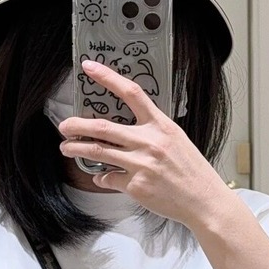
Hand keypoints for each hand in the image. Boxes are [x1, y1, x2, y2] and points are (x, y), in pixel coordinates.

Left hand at [58, 60, 233, 231]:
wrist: (204, 200)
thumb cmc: (191, 170)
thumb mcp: (176, 140)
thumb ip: (151, 132)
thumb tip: (123, 133)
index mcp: (160, 125)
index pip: (131, 93)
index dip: (107, 77)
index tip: (89, 67)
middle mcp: (149, 141)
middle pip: (103, 127)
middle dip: (77, 125)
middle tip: (64, 125)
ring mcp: (141, 164)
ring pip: (98, 152)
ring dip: (77, 149)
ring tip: (67, 147)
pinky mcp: (136, 186)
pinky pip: (108, 178)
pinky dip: (101, 177)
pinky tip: (100, 176)